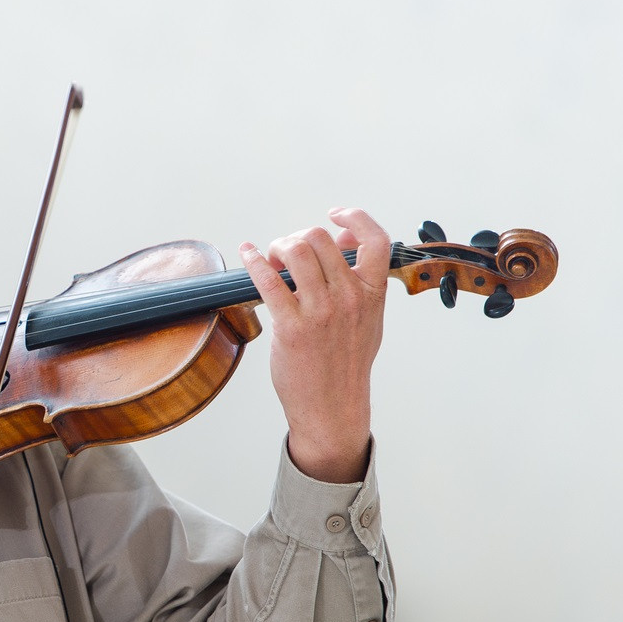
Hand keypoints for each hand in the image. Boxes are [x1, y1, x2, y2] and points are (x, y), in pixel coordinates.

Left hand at [240, 208, 390, 483]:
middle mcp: (349, 298)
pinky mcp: (292, 327)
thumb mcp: (369, 318)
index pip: (375, 239)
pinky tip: (248, 256)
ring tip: (273, 260)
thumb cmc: (346, 362)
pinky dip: (254, 261)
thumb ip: (362, 279)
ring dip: (277, 247)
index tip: (334, 215)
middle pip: (320, 239)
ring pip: (295, 251)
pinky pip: (269, 280)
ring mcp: (321, 312)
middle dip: (298, 237)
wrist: (333, 406)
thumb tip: (346, 239)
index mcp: (373, 293)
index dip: (354, 217)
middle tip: (288, 252)